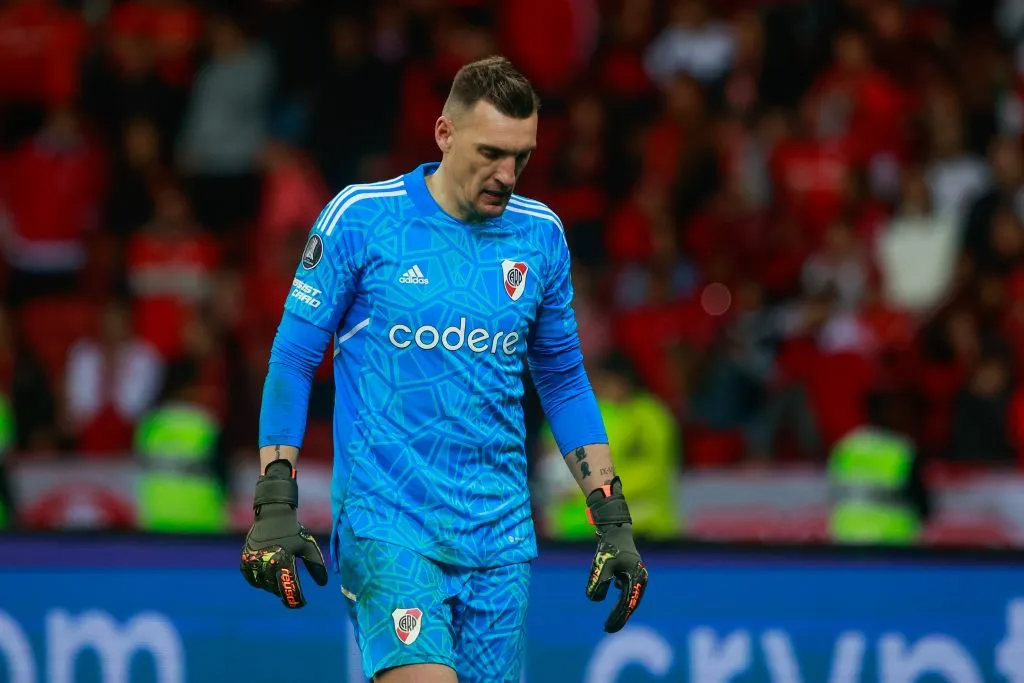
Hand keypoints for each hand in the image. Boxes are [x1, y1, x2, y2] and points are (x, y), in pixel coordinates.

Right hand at [240, 461, 327, 607]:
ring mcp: (254, 561)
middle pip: (276, 589)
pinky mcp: (246, 559)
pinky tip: (266, 581)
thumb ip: (316, 566)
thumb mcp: (308, 547)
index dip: (296, 599)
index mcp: (284, 560)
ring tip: (279, 584)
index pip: (290, 587)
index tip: (302, 604)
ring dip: (272, 587)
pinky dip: (258, 582)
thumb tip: (323, 584)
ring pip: (263, 585)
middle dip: (285, 592)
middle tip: (291, 594)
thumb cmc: (293, 531)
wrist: (273, 514)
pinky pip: (250, 578)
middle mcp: (267, 562)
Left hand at [584, 478, 648, 632]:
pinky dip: (621, 599)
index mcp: (636, 579)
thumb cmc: (609, 546)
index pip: (626, 604)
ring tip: (611, 620)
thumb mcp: (602, 564)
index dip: (617, 618)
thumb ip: (599, 581)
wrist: (615, 529)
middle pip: (630, 604)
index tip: (606, 628)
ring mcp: (637, 575)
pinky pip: (628, 590)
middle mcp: (640, 579)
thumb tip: (595, 600)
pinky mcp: (631, 572)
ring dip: (621, 609)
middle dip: (619, 617)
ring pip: (630, 598)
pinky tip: (615, 599)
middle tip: (607, 629)